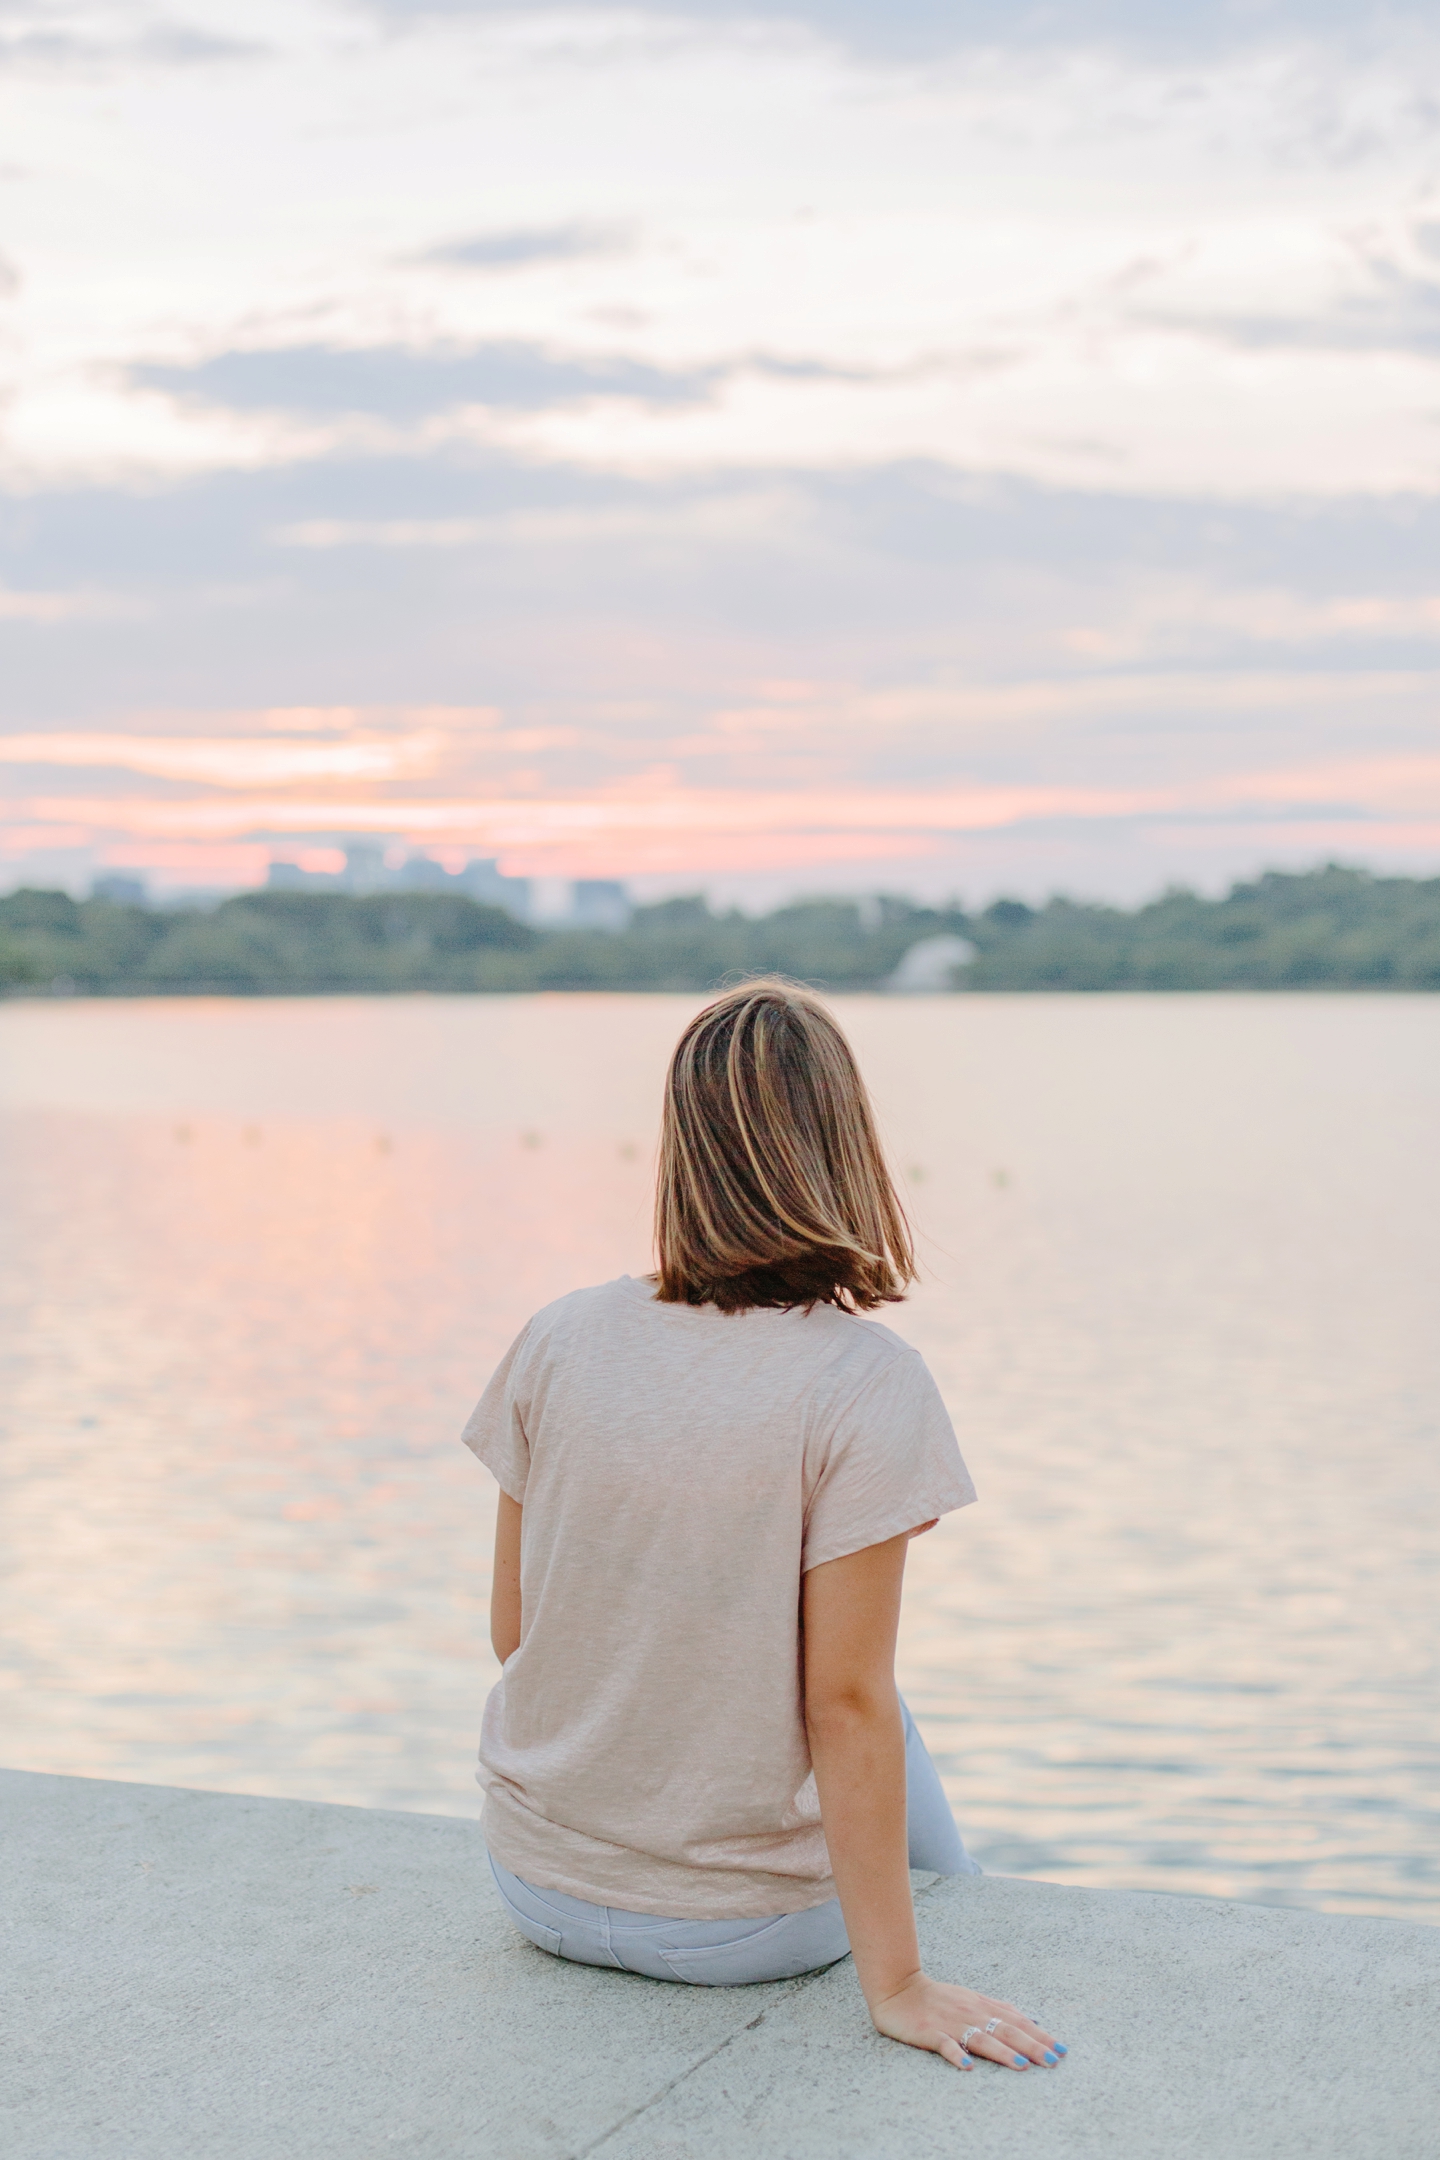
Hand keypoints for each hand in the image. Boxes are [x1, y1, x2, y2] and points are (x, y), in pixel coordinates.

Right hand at [870, 1972, 1064, 2071]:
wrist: (898, 1988)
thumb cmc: (939, 1998)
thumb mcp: (973, 1998)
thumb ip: (1000, 2009)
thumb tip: (1033, 2018)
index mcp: (982, 2005)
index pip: (1017, 2020)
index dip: (1040, 2035)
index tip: (1062, 2049)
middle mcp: (971, 2013)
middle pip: (1006, 2030)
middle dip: (1031, 2046)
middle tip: (1053, 2061)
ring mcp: (951, 2023)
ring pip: (981, 2038)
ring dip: (1002, 2052)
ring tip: (1022, 2065)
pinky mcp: (930, 2032)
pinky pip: (945, 2045)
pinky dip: (957, 2054)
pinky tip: (968, 2066)